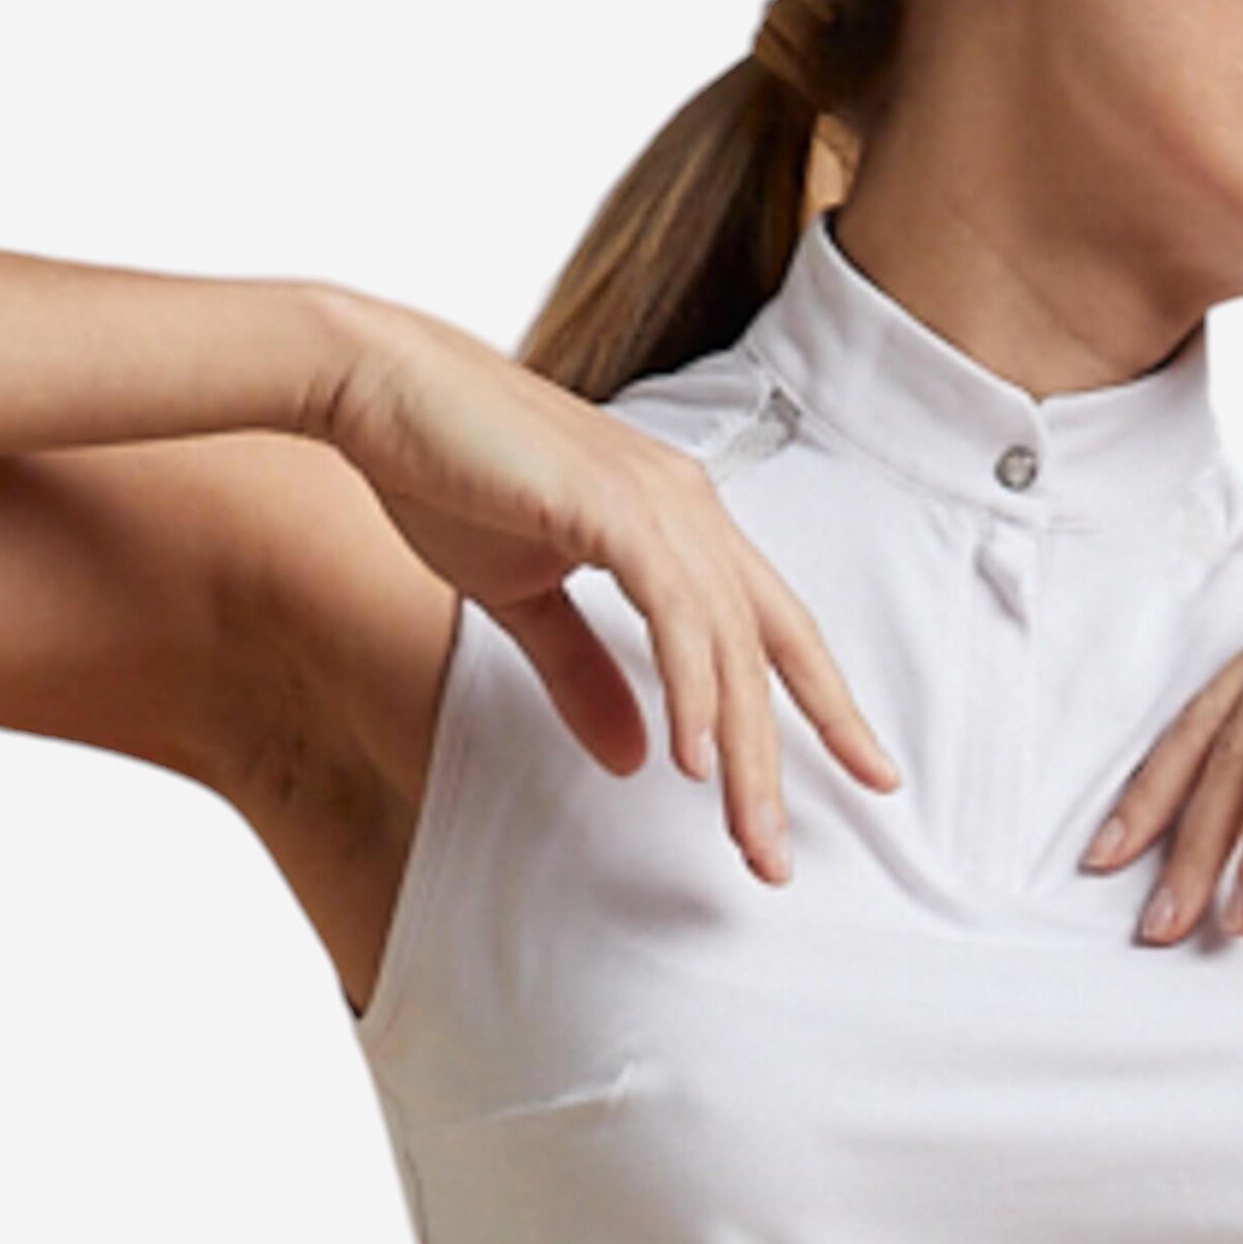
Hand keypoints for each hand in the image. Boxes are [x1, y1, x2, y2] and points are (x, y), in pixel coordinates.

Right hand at [319, 288, 900, 882]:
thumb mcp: (525, 597)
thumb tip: (635, 761)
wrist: (375, 386)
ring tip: (750, 837)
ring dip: (745, 750)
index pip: (774, 628)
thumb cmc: (445, 475)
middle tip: (782, 857)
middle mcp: (689, 507)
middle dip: (789, 758)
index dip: (825, 704)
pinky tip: (694, 760)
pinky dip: (690, 689)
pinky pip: (675, 611)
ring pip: (731, 644)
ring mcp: (659, 500)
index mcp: (680, 522)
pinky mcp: (613, 504)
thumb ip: (584, 675)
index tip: (868, 774)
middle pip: (769, 650)